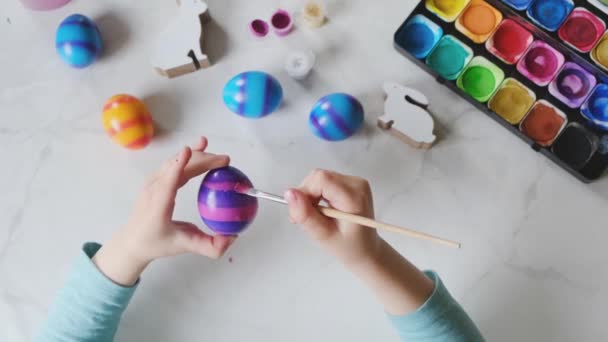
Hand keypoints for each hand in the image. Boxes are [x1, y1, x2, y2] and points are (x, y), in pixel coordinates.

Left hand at [93, 137, 234, 285]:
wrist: (133, 240)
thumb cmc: (157, 243)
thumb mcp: (184, 247)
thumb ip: (208, 247)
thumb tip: (232, 238)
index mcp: (158, 206)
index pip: (168, 182)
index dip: (178, 164)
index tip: (189, 150)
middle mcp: (153, 190)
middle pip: (176, 167)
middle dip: (202, 159)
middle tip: (225, 161)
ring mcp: (152, 183)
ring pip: (175, 162)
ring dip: (198, 157)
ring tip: (218, 156)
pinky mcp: (155, 180)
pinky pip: (173, 164)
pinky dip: (189, 158)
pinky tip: (201, 151)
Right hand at [285, 169, 433, 314]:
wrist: (366, 249)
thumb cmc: (347, 247)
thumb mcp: (323, 235)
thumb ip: (305, 215)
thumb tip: (289, 193)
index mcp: (354, 197)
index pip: (321, 179)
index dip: (305, 192)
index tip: (301, 212)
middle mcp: (357, 184)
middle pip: (319, 176)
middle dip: (306, 195)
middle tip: (305, 218)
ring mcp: (355, 182)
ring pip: (319, 178)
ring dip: (311, 195)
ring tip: (315, 216)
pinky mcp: (350, 183)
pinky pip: (325, 181)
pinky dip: (318, 194)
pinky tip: (322, 210)